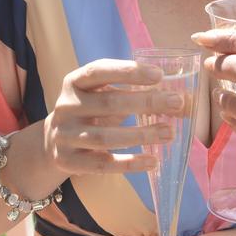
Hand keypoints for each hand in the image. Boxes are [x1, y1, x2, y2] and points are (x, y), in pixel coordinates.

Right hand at [41, 59, 185, 176]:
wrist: (52, 140)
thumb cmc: (90, 110)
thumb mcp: (102, 94)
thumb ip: (133, 92)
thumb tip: (183, 100)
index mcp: (75, 81)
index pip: (99, 71)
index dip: (128, 72)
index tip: (159, 75)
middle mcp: (66, 106)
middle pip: (109, 104)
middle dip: (146, 102)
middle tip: (176, 102)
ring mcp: (64, 135)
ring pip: (106, 137)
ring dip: (142, 134)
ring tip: (170, 132)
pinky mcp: (68, 161)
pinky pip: (102, 164)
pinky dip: (129, 163)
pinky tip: (153, 161)